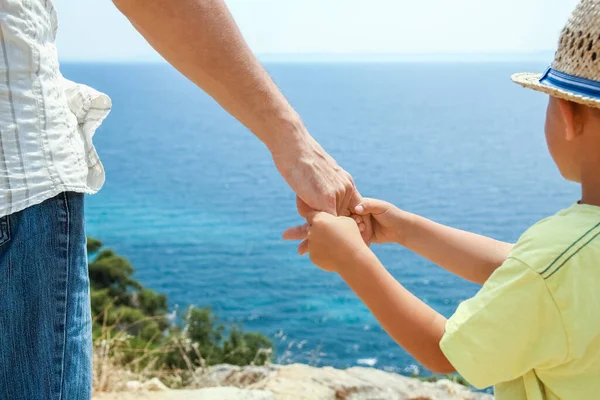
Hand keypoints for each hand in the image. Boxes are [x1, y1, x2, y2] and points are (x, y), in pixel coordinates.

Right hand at [272, 133, 372, 250]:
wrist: (294, 146)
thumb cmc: (300, 159)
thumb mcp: (317, 175)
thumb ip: (321, 190)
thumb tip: (315, 204)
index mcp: (347, 184)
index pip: (354, 211)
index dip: (352, 228)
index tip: (355, 242)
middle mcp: (346, 190)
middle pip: (342, 220)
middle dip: (339, 238)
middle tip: (343, 254)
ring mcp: (338, 195)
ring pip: (331, 223)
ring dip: (319, 237)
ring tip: (312, 252)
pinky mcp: (326, 199)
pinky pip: (323, 222)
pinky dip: (315, 234)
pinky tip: (305, 242)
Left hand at [304, 211, 369, 272]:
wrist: (353, 259)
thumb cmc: (352, 237)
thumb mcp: (346, 220)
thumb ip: (334, 219)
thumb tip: (331, 221)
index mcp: (319, 220)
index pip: (310, 215)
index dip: (317, 218)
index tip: (324, 222)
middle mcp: (311, 231)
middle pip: (310, 228)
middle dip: (317, 230)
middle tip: (329, 234)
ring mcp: (311, 245)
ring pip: (312, 241)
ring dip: (319, 242)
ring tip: (333, 246)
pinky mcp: (312, 257)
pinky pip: (315, 252)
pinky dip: (322, 253)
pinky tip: (333, 254)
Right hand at [353, 198, 407, 244]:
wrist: (400, 229)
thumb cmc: (391, 214)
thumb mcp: (380, 207)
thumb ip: (368, 206)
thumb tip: (356, 209)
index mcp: (361, 204)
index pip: (348, 206)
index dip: (349, 211)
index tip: (356, 215)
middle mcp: (358, 214)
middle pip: (347, 218)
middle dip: (352, 221)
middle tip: (360, 223)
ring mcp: (359, 225)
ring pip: (349, 228)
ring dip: (355, 229)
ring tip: (363, 229)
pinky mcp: (362, 235)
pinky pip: (355, 236)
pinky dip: (357, 237)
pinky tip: (364, 235)